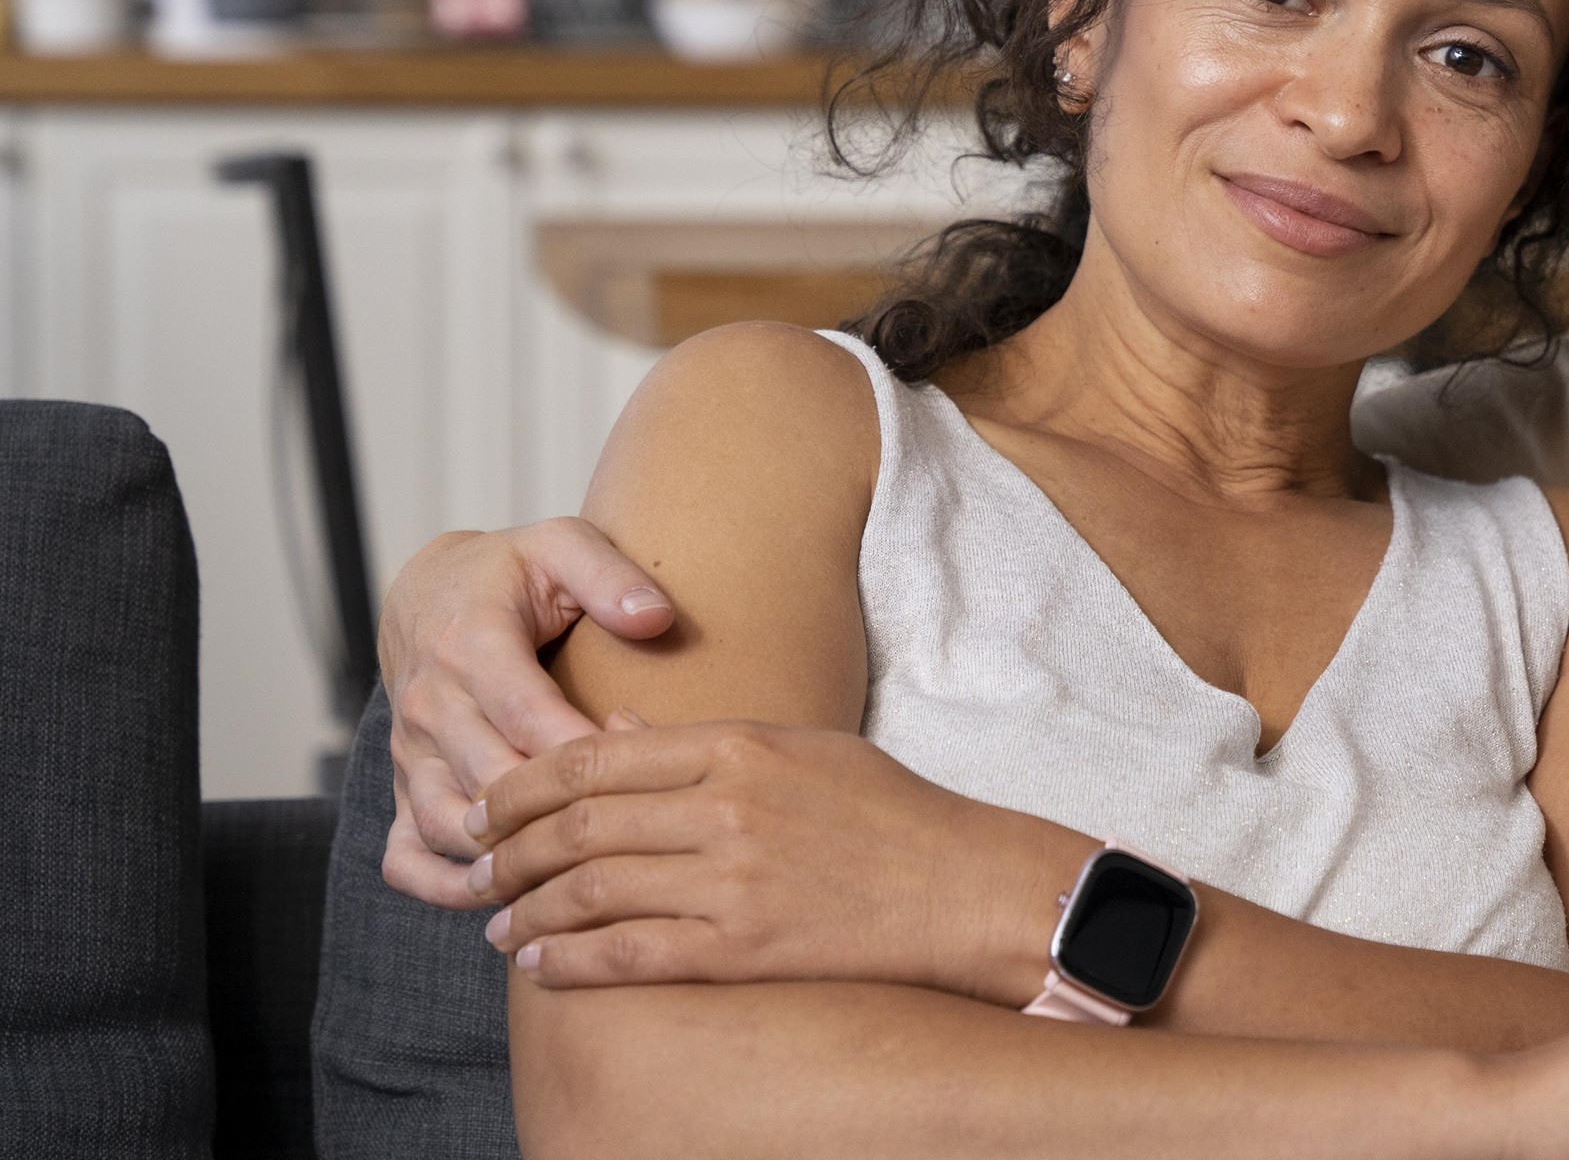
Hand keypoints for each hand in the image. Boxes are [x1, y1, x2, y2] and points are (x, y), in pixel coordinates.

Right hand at [379, 519, 677, 905]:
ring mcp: (410, 755)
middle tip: (632, 842)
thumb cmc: (512, 574)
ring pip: (450, 828)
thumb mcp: (562, 545)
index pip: (528, 717)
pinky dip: (444, 888)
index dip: (586, 756)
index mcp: (471, 645)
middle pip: (492, 784)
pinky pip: (407, 858)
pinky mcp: (402, 788)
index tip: (645, 778)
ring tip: (581, 882)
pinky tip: (506, 900)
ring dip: (509, 860)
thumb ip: (609, 576)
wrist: (429, 594)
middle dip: (559, 819)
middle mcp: (430, 706)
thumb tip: (656, 617)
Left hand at [472, 720, 1091, 1005]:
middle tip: (475, 863)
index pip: (593, 758)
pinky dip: (572, 961)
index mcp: (738, 746)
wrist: (963, 886)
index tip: (489, 803)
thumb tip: (606, 733)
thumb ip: (700, 742)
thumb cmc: (891, 813)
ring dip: (529, 908)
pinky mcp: (746, 946)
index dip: (524, 783)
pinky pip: (632, 954)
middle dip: (508, 848)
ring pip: (592, 890)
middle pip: (578, 824)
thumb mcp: (801, 748)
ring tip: (500, 921)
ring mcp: (734, 880)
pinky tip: (542, 965)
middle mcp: (727, 808)